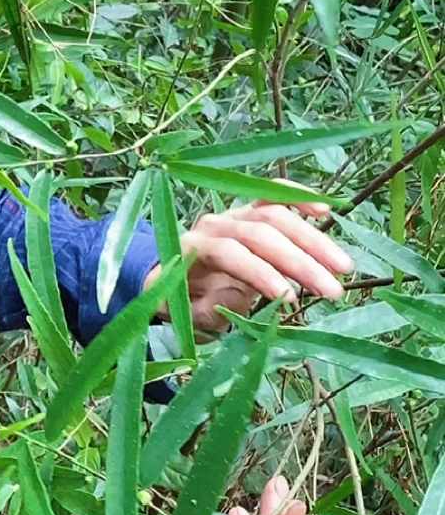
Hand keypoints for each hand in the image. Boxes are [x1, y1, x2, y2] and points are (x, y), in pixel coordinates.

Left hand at [144, 200, 352, 337]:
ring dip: (313, 240)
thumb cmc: (184, 304)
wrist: (171, 281)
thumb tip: (238, 294)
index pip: (230, 253)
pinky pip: (275, 196)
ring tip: (343, 268)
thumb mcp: (190, 318)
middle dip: (300, 261)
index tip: (291, 298)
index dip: (261, 273)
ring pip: (276, 216)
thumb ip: (209, 310)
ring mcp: (233, 215)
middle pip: (260, 233)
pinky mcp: (250, 211)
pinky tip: (325, 211)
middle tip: (333, 291)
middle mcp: (214, 225)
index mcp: (193, 250)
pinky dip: (300, 198)